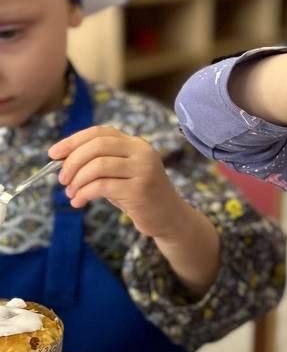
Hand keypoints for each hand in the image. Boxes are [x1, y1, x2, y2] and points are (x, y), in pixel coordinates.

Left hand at [49, 126, 187, 240]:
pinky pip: (101, 187)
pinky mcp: (139, 190)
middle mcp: (142, 152)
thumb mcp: (119, 173)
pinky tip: (79, 202)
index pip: (99, 132)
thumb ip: (97, 162)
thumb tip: (60, 159)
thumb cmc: (138, 195)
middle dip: (72, 162)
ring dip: (77, 181)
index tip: (53, 153)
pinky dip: (84, 194)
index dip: (73, 140)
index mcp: (136, 143)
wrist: (169, 218)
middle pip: (96, 146)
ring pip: (97, 166)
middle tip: (61, 180)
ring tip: (71, 194)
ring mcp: (143, 170)